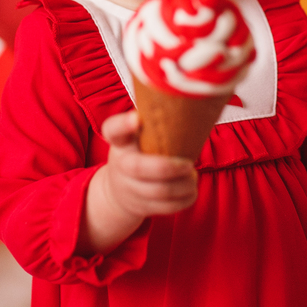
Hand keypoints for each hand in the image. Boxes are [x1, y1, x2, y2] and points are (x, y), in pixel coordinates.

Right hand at [82, 111, 197, 252]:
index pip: (113, 130)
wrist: (119, 190)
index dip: (123, 124)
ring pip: (159, 192)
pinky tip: (191, 188)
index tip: (136, 118)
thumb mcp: (136, 135)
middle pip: (139, 168)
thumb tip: (192, 99)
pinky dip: (185, 199)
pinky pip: (168, 207)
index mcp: (120, 142)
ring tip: (193, 175)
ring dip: (183, 185)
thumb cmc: (137, 152)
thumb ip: (153, 120)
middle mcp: (121, 165)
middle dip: (167, 168)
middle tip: (188, 163)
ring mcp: (130, 188)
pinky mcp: (143, 206)